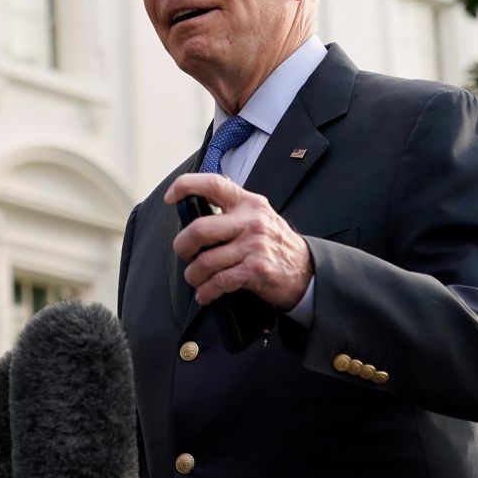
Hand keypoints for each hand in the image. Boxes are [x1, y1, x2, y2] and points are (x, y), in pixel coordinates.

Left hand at [165, 172, 312, 310]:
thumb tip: (191, 218)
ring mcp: (254, 245)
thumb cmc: (273, 244)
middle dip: (182, 246)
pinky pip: (219, 282)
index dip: (186, 186)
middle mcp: (251, 220)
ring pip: (205, 261)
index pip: (213, 183)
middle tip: (184, 254)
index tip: (171, 197)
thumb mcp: (257, 217)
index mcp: (248, 202)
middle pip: (199, 229)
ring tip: (196, 279)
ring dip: (193, 275)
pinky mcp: (256, 270)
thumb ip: (230, 213)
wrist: (306, 271)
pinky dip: (206, 292)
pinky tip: (205, 294)